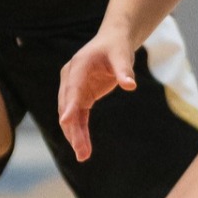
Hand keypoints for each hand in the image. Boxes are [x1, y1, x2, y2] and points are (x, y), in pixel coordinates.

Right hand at [57, 28, 138, 161]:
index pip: (72, 88)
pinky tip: (84, 148)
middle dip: (72, 129)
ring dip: (75, 135)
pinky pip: (78, 117)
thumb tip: (130, 85)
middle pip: (68, 106)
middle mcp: (70, 78)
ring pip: (70, 116)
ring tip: (83, 155)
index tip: (66, 120)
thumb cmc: (117, 46)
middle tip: (81, 150)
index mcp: (78, 66)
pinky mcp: (81, 97)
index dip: (70, 105)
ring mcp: (73, 89)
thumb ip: (124, 70)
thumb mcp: (122, 55)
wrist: (113, 42)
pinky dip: (80, 131)